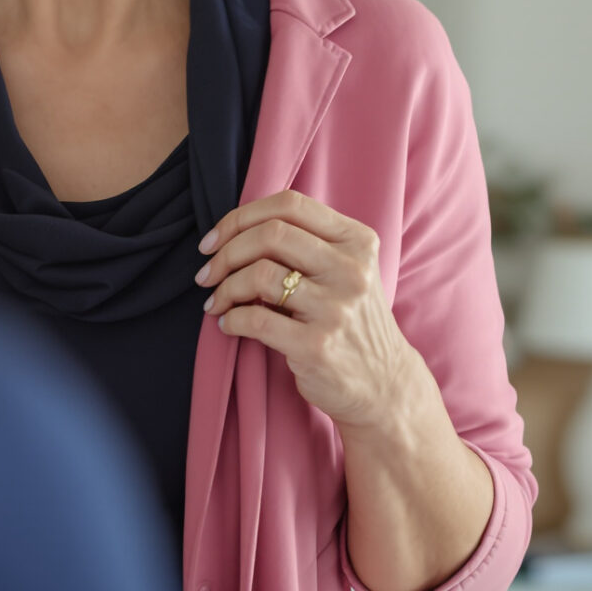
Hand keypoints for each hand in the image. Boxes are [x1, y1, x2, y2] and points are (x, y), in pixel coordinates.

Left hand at [195, 191, 428, 431]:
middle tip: (207, 272)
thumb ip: (308, 244)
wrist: (384, 385)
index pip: (290, 205)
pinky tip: (228, 324)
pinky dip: (231, 319)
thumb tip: (235, 231)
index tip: (214, 240)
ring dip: (225, 287)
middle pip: (271, 234)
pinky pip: (255, 319)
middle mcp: (352, 269)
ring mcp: (336, 308)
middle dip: (226, 251)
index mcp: (357, 241)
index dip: (241, 217)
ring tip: (216, 301)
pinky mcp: (317, 346)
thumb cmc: (352, 322)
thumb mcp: (347, 271)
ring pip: (260, 275)